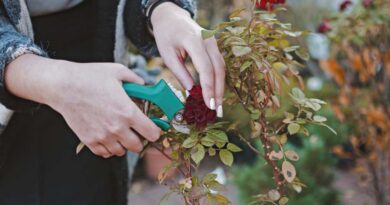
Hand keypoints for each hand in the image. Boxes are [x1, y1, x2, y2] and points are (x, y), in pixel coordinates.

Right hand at [5, 55, 160, 157]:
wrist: (62, 85)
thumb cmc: (90, 76)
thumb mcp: (118, 71)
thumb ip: (136, 80)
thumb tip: (145, 85)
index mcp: (128, 112)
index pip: (152, 133)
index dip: (155, 131)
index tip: (153, 128)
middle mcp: (117, 128)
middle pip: (138, 146)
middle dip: (140, 139)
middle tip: (136, 131)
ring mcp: (102, 136)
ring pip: (121, 151)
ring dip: (124, 144)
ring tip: (121, 133)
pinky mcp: (89, 140)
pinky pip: (104, 153)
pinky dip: (108, 148)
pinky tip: (108, 137)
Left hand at [151, 2, 225, 116]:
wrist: (171, 17)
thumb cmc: (166, 35)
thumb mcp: (167, 55)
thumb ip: (180, 74)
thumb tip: (192, 93)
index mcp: (193, 41)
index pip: (205, 68)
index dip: (209, 88)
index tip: (208, 105)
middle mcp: (208, 40)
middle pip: (219, 69)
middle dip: (218, 91)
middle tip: (217, 111)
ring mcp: (214, 42)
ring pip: (222, 67)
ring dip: (221, 87)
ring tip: (217, 106)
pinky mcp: (215, 46)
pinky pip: (219, 64)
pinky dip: (219, 80)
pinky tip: (216, 93)